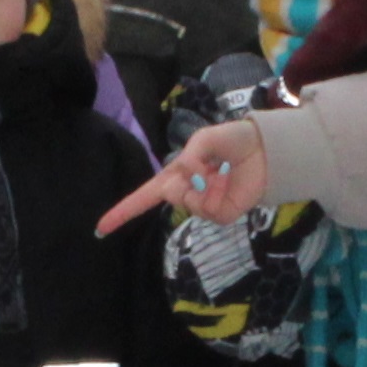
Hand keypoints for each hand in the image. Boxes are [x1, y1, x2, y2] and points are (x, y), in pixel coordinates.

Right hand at [99, 116, 267, 235]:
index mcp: (177, 175)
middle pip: (169, 195)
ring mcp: (205, 205)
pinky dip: (216, 195)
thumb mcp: (205, 138)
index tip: (100, 228)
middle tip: (204, 166)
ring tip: (220, 171)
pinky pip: (209, 212)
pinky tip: (227, 182)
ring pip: (189, 204)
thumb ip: (190, 157)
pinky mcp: (223, 214)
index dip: (122, 212)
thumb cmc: (233, 140)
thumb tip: (186, 179)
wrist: (267, 149)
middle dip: (182, 180)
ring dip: (202, 186)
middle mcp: (187, 192)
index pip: (144, 196)